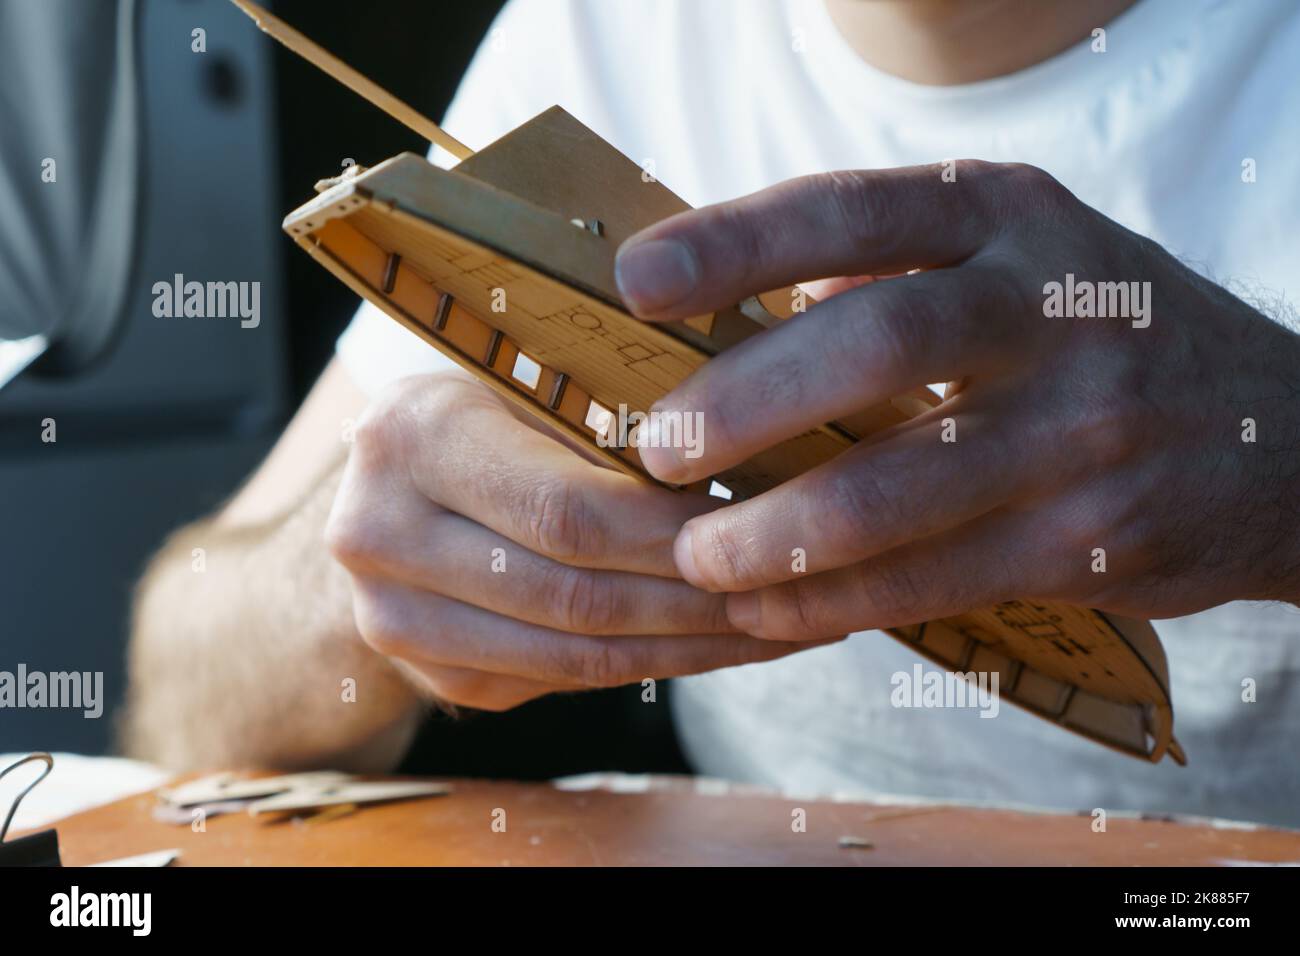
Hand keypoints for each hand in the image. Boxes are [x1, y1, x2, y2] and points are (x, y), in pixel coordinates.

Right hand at [325, 371, 823, 709]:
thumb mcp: (532, 380)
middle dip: (700, 603)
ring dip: (690, 650)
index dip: (676, 535)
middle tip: (794, 594)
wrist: (390, 487)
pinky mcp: (428, 675)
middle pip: (575, 596)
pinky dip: (649, 667)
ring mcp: (394, 619)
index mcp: (413, 438)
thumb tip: (754, 460)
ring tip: (776, 628)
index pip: (569, 511)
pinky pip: (561, 683)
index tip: (768, 531)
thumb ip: (613, 422)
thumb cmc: (489, 411)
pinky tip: (714, 645)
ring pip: (574, 659)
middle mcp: (378, 535)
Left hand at [614, 162, 1299, 639]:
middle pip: (877, 343)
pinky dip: (834, 600)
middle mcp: (1056, 308)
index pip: (854, 209)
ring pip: (900, 485)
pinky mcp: (1092, 538)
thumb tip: (741, 298)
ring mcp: (1084, 428)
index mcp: (1014, 217)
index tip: (637, 282)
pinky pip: (935, 577)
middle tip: (659, 452)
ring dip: (776, 531)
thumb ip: (895, 266)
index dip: (734, 242)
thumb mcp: (1021, 255)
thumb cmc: (1103, 335)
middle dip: (745, 403)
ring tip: (696, 556)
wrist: (1278, 438)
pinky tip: (767, 609)